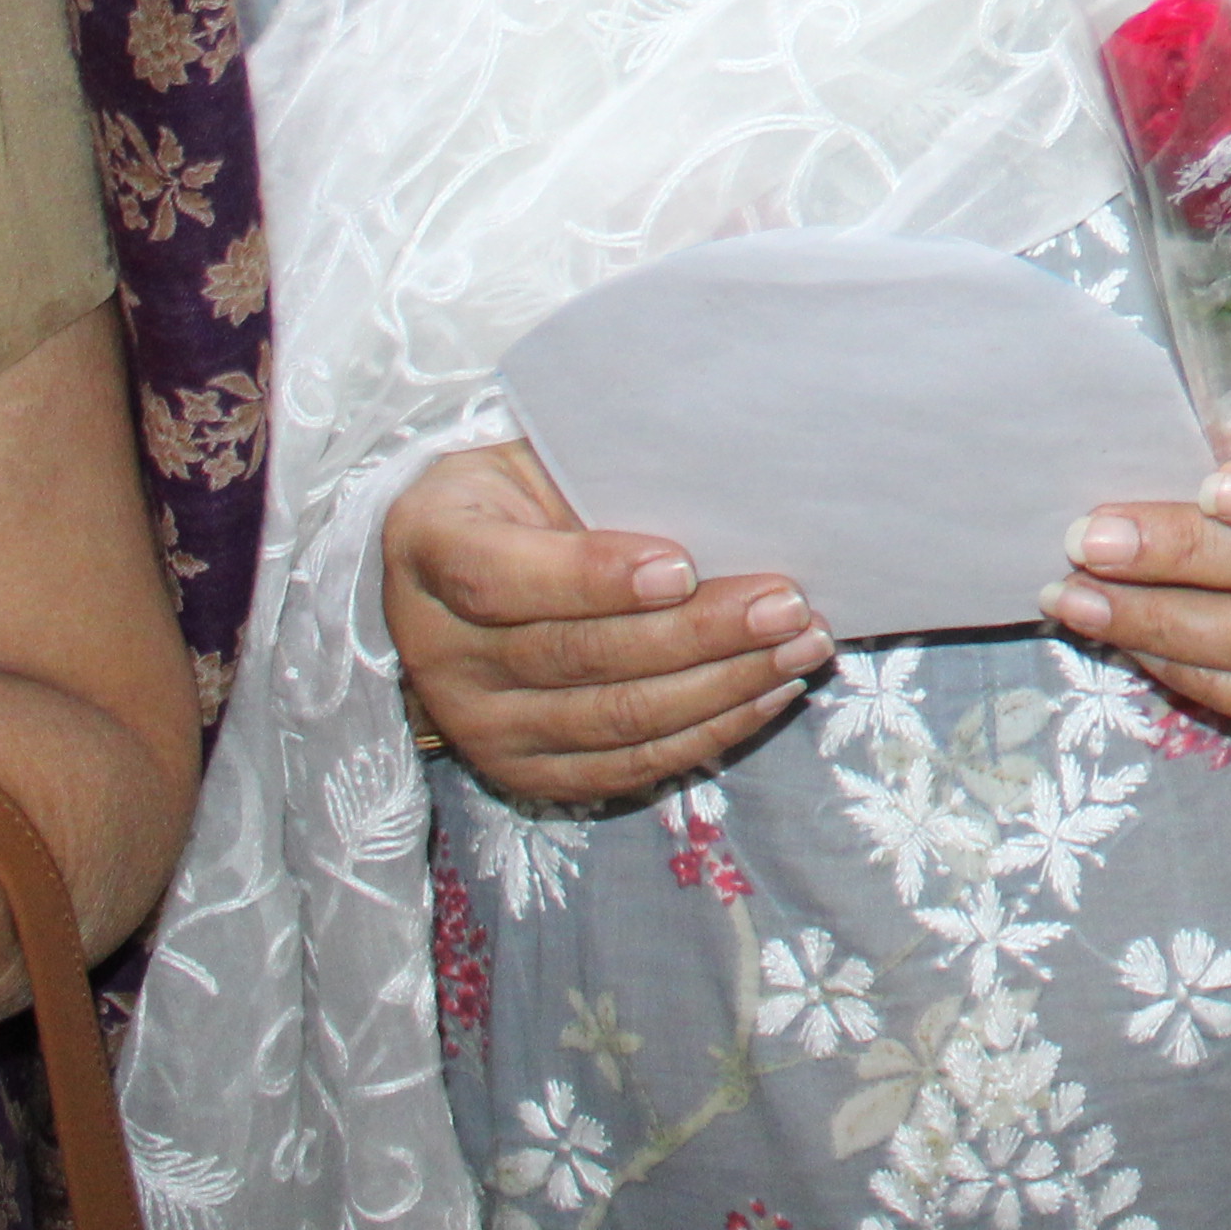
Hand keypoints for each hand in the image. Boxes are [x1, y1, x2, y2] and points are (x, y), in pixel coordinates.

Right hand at [387, 437, 834, 807]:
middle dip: (697, 633)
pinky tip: (769, 690)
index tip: (683, 565)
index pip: (497, 577)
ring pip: (613, 717)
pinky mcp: (524, 773)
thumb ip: (605, 472)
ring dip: (722, 684)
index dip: (589, 576)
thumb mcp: (539, 456)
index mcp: (429, 545)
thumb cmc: (526, 498)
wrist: (466, 575)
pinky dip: (710, 730)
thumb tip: (729, 485)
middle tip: (787, 604)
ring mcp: (479, 723)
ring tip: (801, 645)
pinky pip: (627, 763)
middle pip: (575, 656)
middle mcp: (439, 649)